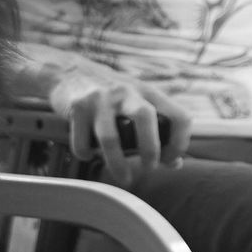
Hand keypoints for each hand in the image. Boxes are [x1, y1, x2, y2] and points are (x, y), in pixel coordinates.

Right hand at [48, 70, 192, 189]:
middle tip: (148, 167)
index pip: (179, 116)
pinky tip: (89, 154)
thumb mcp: (139, 104)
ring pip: (111, 137)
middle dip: (150, 150)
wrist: (71, 73)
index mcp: (149, 93)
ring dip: (118, 164)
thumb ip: (158, 131)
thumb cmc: (112, 97)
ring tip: (124, 177)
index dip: (180, 143)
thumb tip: (174, 163)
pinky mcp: (78, 106)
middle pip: (145, 118)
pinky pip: (83, 142)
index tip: (169, 159)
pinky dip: (86, 154)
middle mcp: (126, 91)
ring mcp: (100, 98)